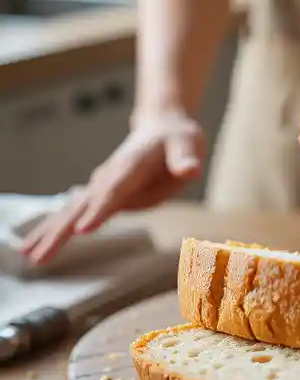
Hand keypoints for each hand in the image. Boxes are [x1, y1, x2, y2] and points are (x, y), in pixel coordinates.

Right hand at [22, 109, 204, 264]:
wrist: (161, 125)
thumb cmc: (176, 136)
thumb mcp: (188, 142)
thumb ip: (185, 158)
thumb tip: (189, 170)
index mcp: (131, 165)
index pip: (114, 190)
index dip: (99, 209)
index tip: (82, 229)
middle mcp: (111, 176)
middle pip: (83, 205)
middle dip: (62, 229)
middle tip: (39, 254)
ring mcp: (103, 185)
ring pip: (72, 211)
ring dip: (51, 232)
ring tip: (29, 255)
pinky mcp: (101, 193)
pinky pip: (75, 213)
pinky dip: (55, 228)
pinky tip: (36, 244)